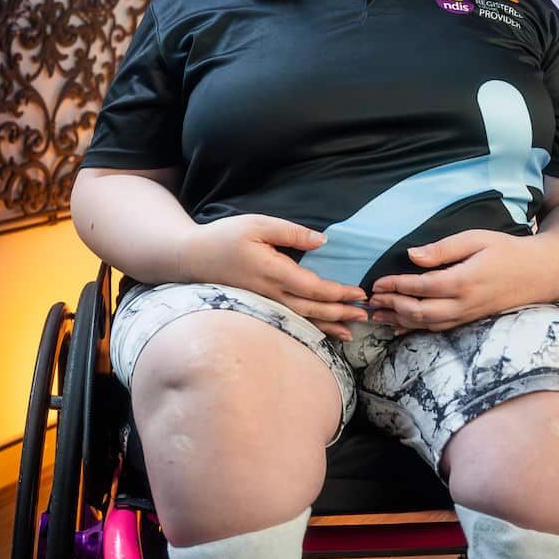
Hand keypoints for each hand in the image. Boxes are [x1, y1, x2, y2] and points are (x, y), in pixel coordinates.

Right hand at [181, 214, 367, 340]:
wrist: (191, 259)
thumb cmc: (225, 237)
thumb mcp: (258, 225)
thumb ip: (292, 232)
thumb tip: (323, 241)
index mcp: (274, 272)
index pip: (313, 288)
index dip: (338, 293)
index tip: (359, 294)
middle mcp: (271, 293)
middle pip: (312, 309)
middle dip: (341, 313)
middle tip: (367, 315)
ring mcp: (265, 303)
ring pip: (302, 320)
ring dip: (329, 326)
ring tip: (352, 333)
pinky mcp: (261, 306)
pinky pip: (290, 320)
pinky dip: (310, 327)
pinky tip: (323, 332)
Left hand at [367, 230, 539, 332]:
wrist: (538, 274)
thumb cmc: (506, 251)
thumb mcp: (476, 239)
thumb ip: (443, 249)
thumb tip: (412, 255)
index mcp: (464, 281)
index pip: (421, 287)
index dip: (396, 285)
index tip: (377, 282)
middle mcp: (464, 304)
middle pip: (419, 312)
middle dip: (392, 305)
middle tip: (371, 299)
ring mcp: (467, 315)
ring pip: (426, 324)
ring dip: (399, 320)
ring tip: (377, 314)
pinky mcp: (468, 320)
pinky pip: (438, 329)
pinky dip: (415, 328)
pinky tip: (399, 326)